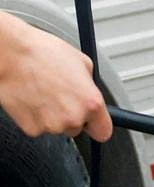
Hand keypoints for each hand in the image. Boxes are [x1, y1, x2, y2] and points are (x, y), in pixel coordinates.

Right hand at [0, 12, 111, 141]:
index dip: (99, 124)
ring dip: (55, 115)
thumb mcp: (83, 63)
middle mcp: (72, 118)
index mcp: (90, 102)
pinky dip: (39, 117)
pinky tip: (36, 98)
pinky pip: (41, 127)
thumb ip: (90, 86)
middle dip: (74, 114)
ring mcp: (51, 126)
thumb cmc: (46, 55)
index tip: (96, 122)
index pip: (103, 131)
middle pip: (79, 127)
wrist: (16, 59)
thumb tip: (90, 92)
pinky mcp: (31, 130)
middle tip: (64, 95)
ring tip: (48, 92)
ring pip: (59, 127)